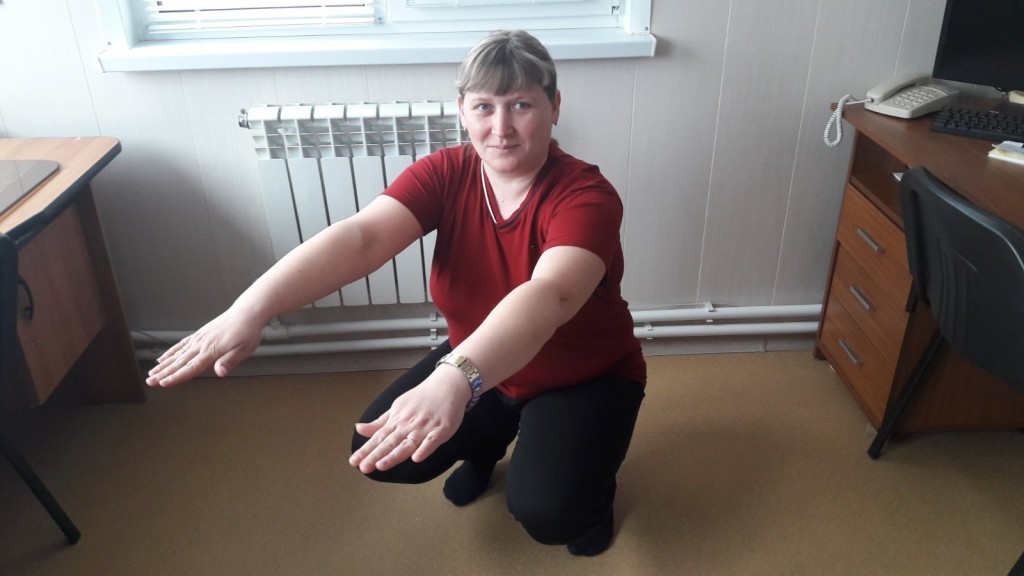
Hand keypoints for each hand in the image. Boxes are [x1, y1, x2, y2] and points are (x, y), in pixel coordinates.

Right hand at [146, 306, 264, 386]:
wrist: (246, 312)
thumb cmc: (247, 332)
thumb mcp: (244, 349)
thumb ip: (230, 361)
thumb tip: (220, 373)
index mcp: (212, 351)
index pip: (191, 367)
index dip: (176, 377)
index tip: (163, 383)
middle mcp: (201, 345)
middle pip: (179, 362)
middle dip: (163, 373)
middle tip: (149, 382)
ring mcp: (199, 339)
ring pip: (176, 354)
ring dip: (163, 365)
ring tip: (151, 373)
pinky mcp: (199, 334)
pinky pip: (181, 345)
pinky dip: (170, 353)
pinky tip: (162, 359)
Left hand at [349, 368, 470, 473]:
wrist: (447, 385)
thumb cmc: (422, 398)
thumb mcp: (397, 408)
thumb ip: (379, 422)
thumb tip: (359, 429)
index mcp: (397, 420)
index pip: (379, 437)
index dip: (366, 450)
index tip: (353, 461)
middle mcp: (408, 425)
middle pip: (390, 442)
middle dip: (375, 455)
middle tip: (363, 467)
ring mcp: (425, 427)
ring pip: (408, 444)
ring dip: (394, 455)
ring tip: (381, 465)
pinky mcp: (441, 429)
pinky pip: (432, 441)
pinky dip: (424, 449)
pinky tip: (416, 458)